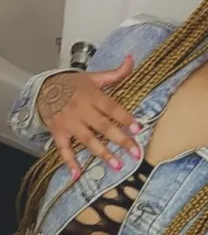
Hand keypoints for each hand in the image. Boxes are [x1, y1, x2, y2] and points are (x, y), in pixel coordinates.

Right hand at [37, 55, 141, 178]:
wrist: (43, 89)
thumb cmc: (72, 85)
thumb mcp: (93, 77)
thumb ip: (115, 73)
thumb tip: (132, 59)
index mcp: (91, 95)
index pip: (111, 107)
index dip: (125, 118)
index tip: (137, 128)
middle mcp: (80, 109)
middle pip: (102, 126)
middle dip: (120, 140)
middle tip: (135, 152)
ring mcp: (69, 122)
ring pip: (87, 140)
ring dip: (102, 153)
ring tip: (117, 165)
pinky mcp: (58, 132)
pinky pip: (63, 149)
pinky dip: (69, 162)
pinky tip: (77, 175)